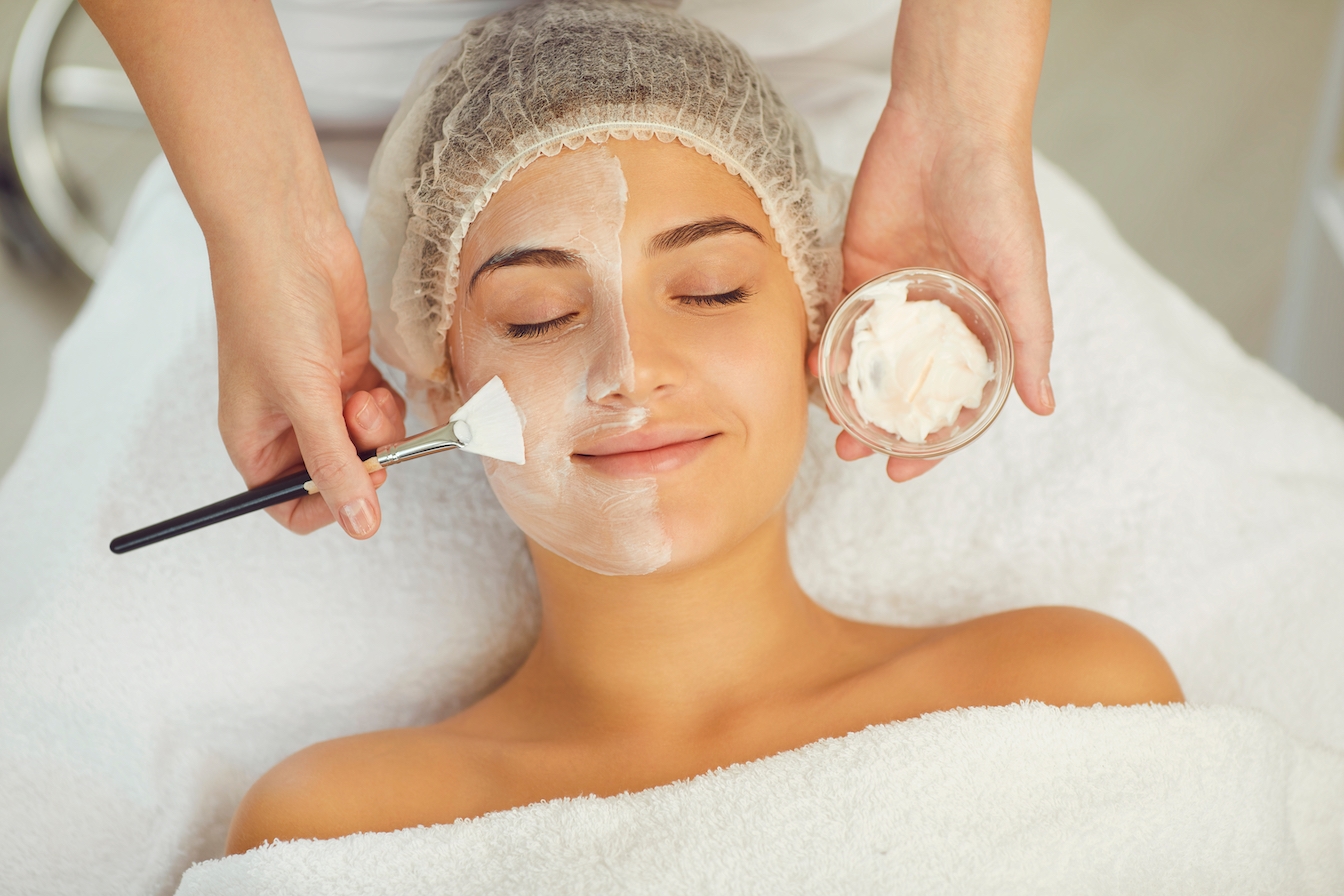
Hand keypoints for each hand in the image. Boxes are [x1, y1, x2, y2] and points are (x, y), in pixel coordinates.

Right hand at [213, 224, 405, 536]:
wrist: (287, 236)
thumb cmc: (272, 308)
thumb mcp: (304, 397)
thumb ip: (334, 465)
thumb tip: (360, 526)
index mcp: (254, 440)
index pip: (285, 505)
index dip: (325, 507)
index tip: (356, 487)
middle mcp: (286, 423)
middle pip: (337, 475)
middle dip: (360, 458)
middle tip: (364, 426)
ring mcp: (320, 396)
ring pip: (366, 444)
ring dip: (377, 429)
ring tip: (365, 394)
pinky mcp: (349, 370)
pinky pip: (379, 411)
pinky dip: (387, 404)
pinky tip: (375, 381)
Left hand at [828, 0, 1052, 483]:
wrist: (950, 125)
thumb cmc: (1001, 197)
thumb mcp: (1022, 275)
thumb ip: (1027, 341)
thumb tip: (1043, 407)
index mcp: (980, 325)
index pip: (952, 401)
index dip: (930, 442)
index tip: (901, 472)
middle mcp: (936, 317)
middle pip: (901, 388)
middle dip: (877, 426)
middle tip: (851, 451)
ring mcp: (895, 294)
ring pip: (865, 360)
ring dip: (846, 393)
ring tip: (826, 423)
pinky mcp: (858, 266)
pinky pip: (839, 317)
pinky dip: (825, 344)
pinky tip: (811, 368)